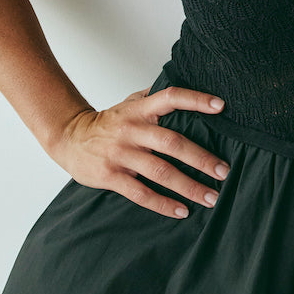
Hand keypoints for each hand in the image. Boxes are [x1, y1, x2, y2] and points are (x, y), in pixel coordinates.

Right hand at [49, 85, 230, 217]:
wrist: (69, 138)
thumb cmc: (109, 122)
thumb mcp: (130, 103)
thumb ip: (156, 96)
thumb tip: (188, 82)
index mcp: (140, 110)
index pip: (170, 97)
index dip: (196, 100)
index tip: (221, 106)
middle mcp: (132, 130)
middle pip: (172, 143)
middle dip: (201, 159)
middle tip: (224, 172)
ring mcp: (121, 154)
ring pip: (160, 171)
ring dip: (188, 186)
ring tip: (211, 197)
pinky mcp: (110, 176)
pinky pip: (141, 193)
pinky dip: (163, 204)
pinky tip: (182, 211)